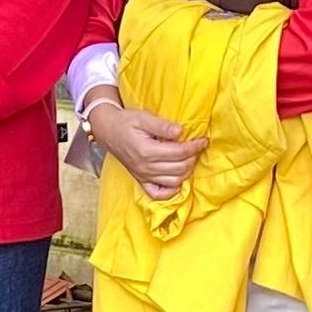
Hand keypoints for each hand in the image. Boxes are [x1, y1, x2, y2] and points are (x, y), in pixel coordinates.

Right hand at [84, 94, 199, 199]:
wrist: (108, 130)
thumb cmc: (126, 122)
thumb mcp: (143, 117)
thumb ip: (162, 125)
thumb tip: (181, 132)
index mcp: (146, 151)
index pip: (179, 153)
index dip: (194, 146)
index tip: (203, 139)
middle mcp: (145, 167)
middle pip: (179, 168)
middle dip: (193, 157)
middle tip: (198, 146)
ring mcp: (143, 176)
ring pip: (174, 182)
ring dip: (187, 171)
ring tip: (190, 158)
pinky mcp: (141, 181)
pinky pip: (159, 194)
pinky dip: (171, 190)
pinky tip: (178, 179)